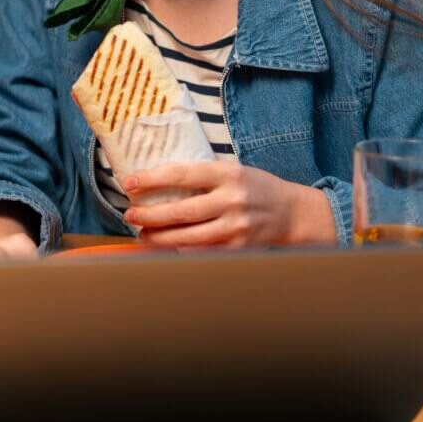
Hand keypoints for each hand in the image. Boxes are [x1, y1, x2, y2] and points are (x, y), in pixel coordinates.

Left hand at [121, 161, 335, 248]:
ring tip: (143, 234)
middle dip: (151, 215)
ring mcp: (236, 226)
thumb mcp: (232, 170)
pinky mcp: (239, 247)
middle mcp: (232, 200)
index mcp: (227, 174)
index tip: (129, 182)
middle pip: (182, 210)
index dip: (152, 179)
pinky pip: (204, 252)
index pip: (182, 175)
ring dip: (161, 237)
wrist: (293, 213)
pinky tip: (166, 248)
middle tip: (129, 215)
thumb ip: (203, 175)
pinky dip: (182, 250)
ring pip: (189, 236)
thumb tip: (158, 178)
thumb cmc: (256, 187)